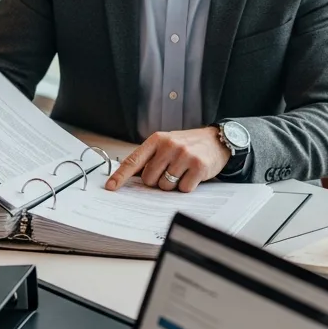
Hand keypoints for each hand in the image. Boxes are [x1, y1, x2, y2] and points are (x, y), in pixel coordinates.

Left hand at [105, 127, 230, 192]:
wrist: (216, 139)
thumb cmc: (188, 144)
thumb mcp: (167, 144)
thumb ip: (151, 158)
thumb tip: (131, 178)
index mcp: (157, 140)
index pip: (134, 160)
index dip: (121, 176)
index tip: (111, 187)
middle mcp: (169, 146)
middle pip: (149, 179)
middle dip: (157, 180)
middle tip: (170, 171)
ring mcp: (184, 155)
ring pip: (166, 186)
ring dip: (173, 184)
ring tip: (183, 171)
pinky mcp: (198, 166)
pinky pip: (183, 189)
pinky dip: (187, 186)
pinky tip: (193, 175)